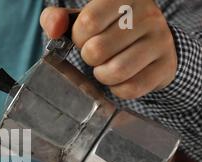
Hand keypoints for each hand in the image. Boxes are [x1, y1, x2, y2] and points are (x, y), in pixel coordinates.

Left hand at [40, 0, 177, 99]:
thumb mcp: (84, 19)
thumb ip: (58, 20)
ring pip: (116, 71)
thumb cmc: (110, 30)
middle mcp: (147, 14)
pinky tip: (120, 79)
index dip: (79, 38)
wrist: (153, 43)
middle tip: (96, 55)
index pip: (88, 22)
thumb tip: (53, 29)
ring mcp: (160, 40)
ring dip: (103, 76)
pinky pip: (131, 88)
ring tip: (106, 68)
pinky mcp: (166, 66)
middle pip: (97, 50)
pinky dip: (118, 89)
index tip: (85, 39)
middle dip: (89, 59)